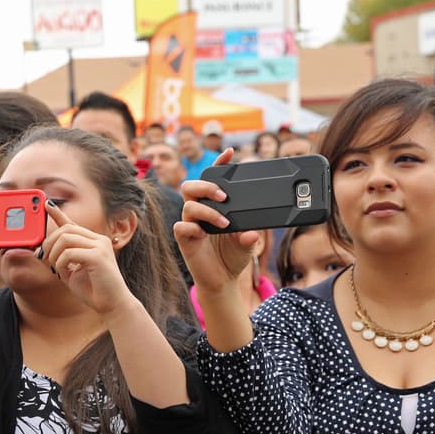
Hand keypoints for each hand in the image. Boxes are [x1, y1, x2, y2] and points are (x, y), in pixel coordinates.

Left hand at [40, 202, 135, 317]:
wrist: (113, 306)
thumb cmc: (94, 291)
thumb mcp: (71, 272)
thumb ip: (60, 259)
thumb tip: (42, 249)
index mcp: (93, 242)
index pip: (73, 224)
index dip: (58, 214)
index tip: (46, 205)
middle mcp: (98, 240)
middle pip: (65, 229)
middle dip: (49, 242)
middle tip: (45, 258)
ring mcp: (100, 246)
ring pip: (66, 238)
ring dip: (54, 253)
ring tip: (55, 267)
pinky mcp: (98, 256)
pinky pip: (70, 253)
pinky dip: (60, 263)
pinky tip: (64, 273)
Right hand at [174, 149, 263, 295]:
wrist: (223, 280)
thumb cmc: (233, 256)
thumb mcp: (248, 243)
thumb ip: (251, 236)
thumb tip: (253, 232)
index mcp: (214, 206)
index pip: (213, 180)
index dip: (219, 164)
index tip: (230, 153)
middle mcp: (200, 211)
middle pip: (192, 186)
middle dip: (206, 186)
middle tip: (224, 196)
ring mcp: (191, 224)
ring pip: (188, 204)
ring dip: (208, 211)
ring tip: (224, 223)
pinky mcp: (185, 240)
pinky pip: (181, 227)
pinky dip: (193, 228)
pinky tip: (204, 235)